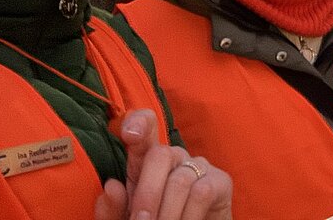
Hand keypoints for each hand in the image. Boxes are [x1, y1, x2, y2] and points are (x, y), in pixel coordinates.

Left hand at [94, 109, 232, 219]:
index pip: (144, 131)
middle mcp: (173, 157)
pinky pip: (201, 193)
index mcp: (145, 162)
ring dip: (166, 214)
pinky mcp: (220, 180)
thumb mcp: (129, 218)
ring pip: (179, 181)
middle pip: (159, 155)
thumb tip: (112, 187)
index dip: (138, 123)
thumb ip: (115, 209)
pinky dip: (187, 217)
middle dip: (146, 193)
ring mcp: (198, 166)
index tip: (129, 133)